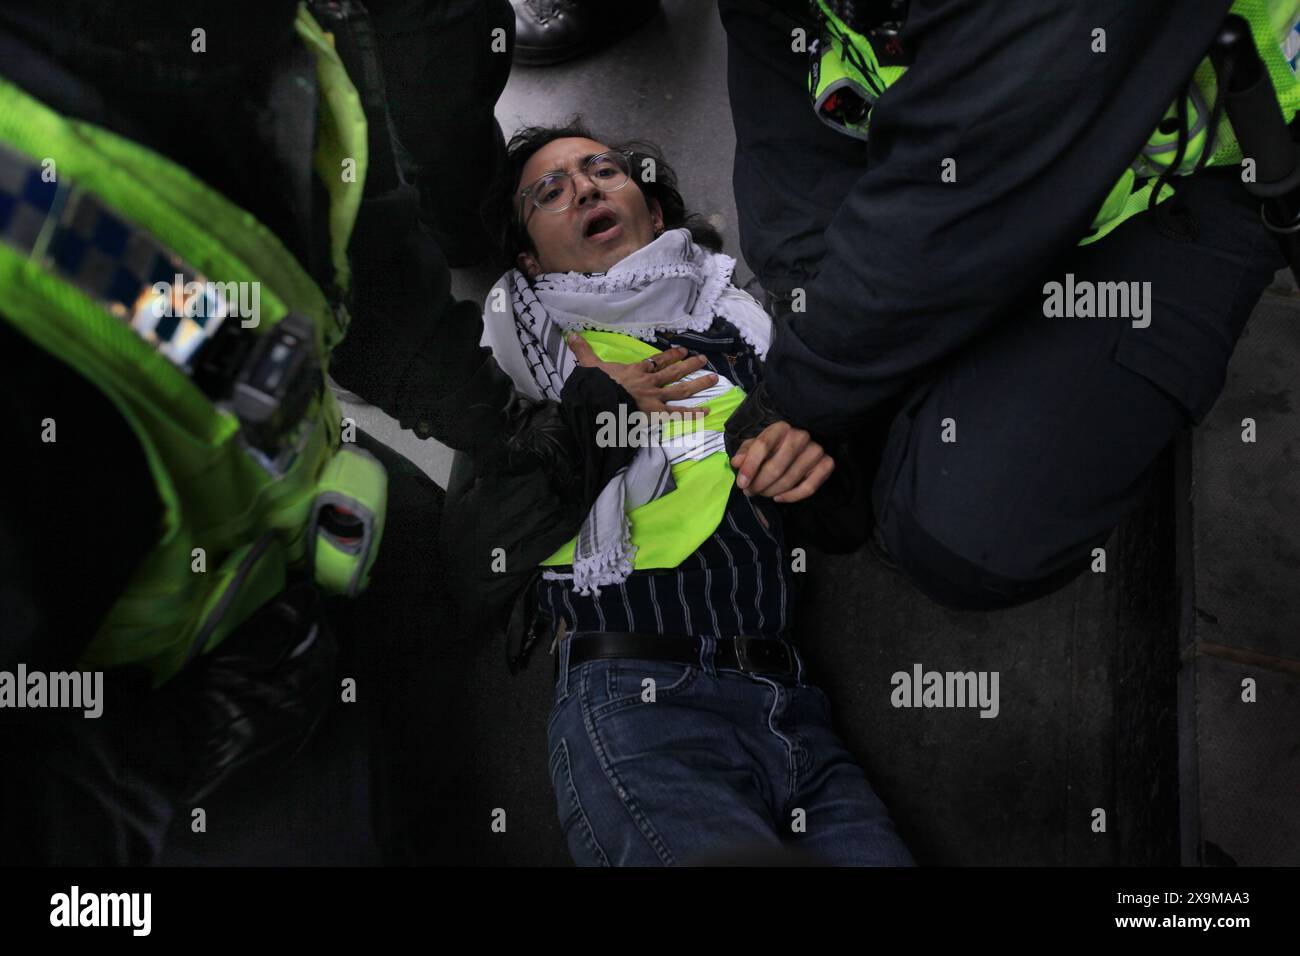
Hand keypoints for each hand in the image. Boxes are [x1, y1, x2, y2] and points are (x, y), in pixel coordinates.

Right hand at [566, 332, 715, 415]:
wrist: (599, 402)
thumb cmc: (596, 385)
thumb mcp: (589, 365)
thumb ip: (583, 350)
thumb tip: (571, 334)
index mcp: (636, 370)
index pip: (657, 360)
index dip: (671, 355)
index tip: (683, 350)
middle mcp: (650, 382)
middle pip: (674, 372)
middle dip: (690, 365)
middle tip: (704, 359)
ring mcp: (656, 397)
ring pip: (681, 389)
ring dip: (698, 383)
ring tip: (714, 378)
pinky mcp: (657, 413)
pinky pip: (678, 414)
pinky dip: (693, 413)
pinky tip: (707, 411)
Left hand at [729, 420, 833, 502]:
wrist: (800, 445)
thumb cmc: (773, 445)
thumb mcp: (755, 445)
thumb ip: (745, 453)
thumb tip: (736, 462)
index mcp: (780, 427)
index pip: (762, 446)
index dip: (750, 467)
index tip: (741, 483)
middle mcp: (800, 436)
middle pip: (776, 468)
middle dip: (759, 485)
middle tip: (749, 492)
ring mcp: (815, 450)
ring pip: (789, 480)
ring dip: (771, 492)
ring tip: (761, 493)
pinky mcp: (826, 464)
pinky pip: (809, 488)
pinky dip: (792, 497)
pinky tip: (779, 497)